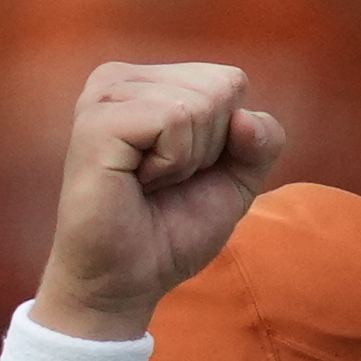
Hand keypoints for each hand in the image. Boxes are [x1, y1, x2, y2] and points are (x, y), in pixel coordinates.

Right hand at [34, 60, 285, 340]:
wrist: (126, 281)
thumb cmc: (171, 229)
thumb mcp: (237, 180)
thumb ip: (262, 140)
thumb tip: (244, 118)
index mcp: (147, 82)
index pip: (230, 81)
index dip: (227, 140)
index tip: (183, 171)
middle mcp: (120, 78)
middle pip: (220, 87)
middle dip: (209, 148)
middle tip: (164, 180)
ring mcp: (104, 96)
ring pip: (198, 103)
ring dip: (187, 160)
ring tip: (148, 183)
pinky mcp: (98, 121)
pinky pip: (174, 120)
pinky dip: (172, 164)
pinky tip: (138, 183)